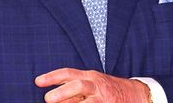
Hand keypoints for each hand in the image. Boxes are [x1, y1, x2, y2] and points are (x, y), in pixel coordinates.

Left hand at [35, 68, 150, 101]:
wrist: (135, 94)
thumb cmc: (107, 89)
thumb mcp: (91, 83)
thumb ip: (73, 87)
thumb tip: (51, 94)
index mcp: (90, 76)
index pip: (68, 73)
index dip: (52, 76)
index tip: (37, 81)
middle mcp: (96, 86)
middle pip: (78, 85)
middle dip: (62, 92)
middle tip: (48, 99)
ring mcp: (103, 99)